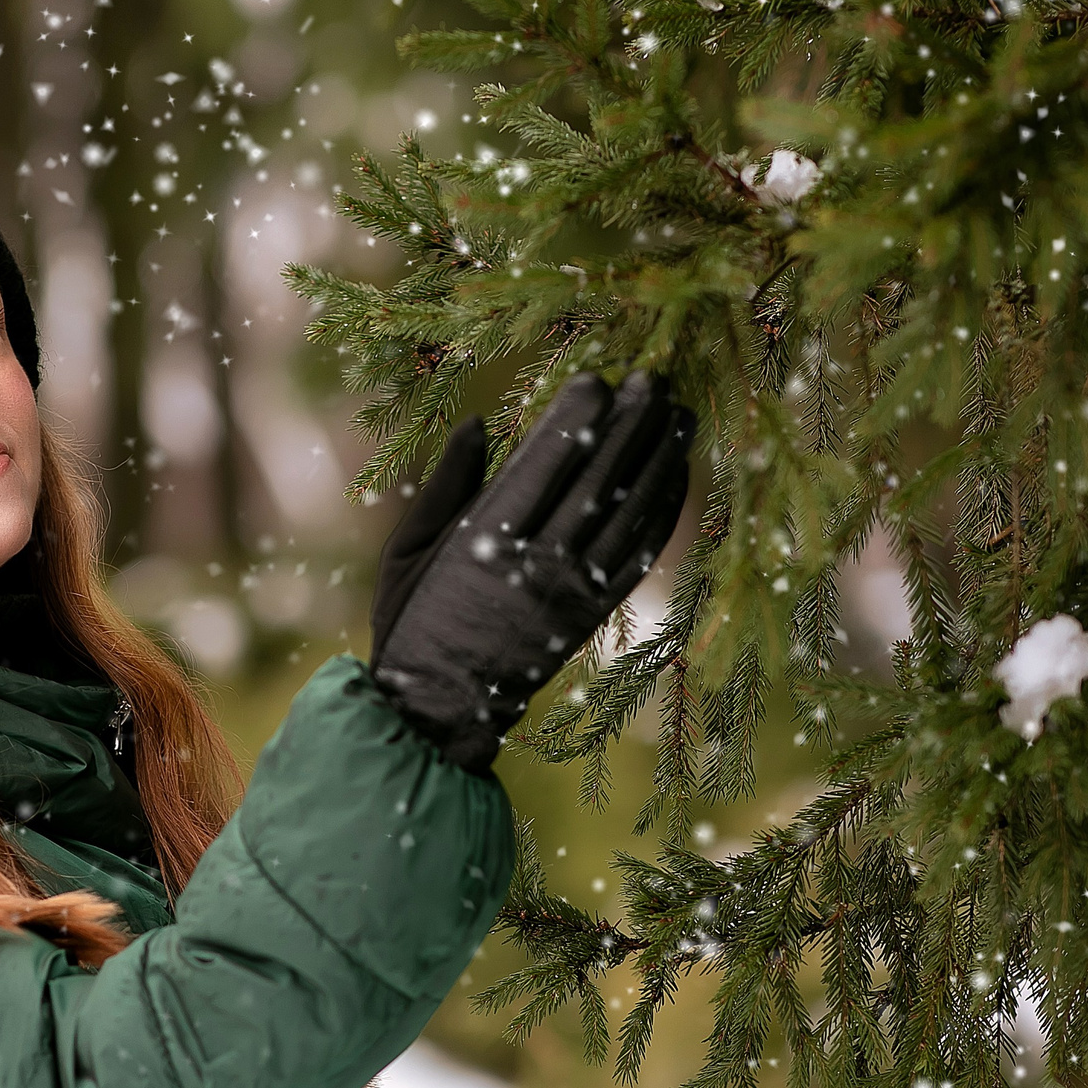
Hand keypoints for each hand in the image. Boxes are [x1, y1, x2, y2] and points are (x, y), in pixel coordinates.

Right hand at [368, 371, 693, 771]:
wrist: (440, 709)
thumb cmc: (412, 621)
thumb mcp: (406, 551)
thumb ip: (445, 487)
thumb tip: (477, 424)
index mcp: (484, 543)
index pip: (544, 465)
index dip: (576, 418)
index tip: (598, 378)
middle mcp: (538, 564)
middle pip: (598, 480)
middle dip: (629, 425)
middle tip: (654, 380)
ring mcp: (571, 591)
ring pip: (628, 514)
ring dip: (659, 460)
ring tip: (682, 415)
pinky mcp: (591, 613)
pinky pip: (637, 557)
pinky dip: (662, 513)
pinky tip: (675, 475)